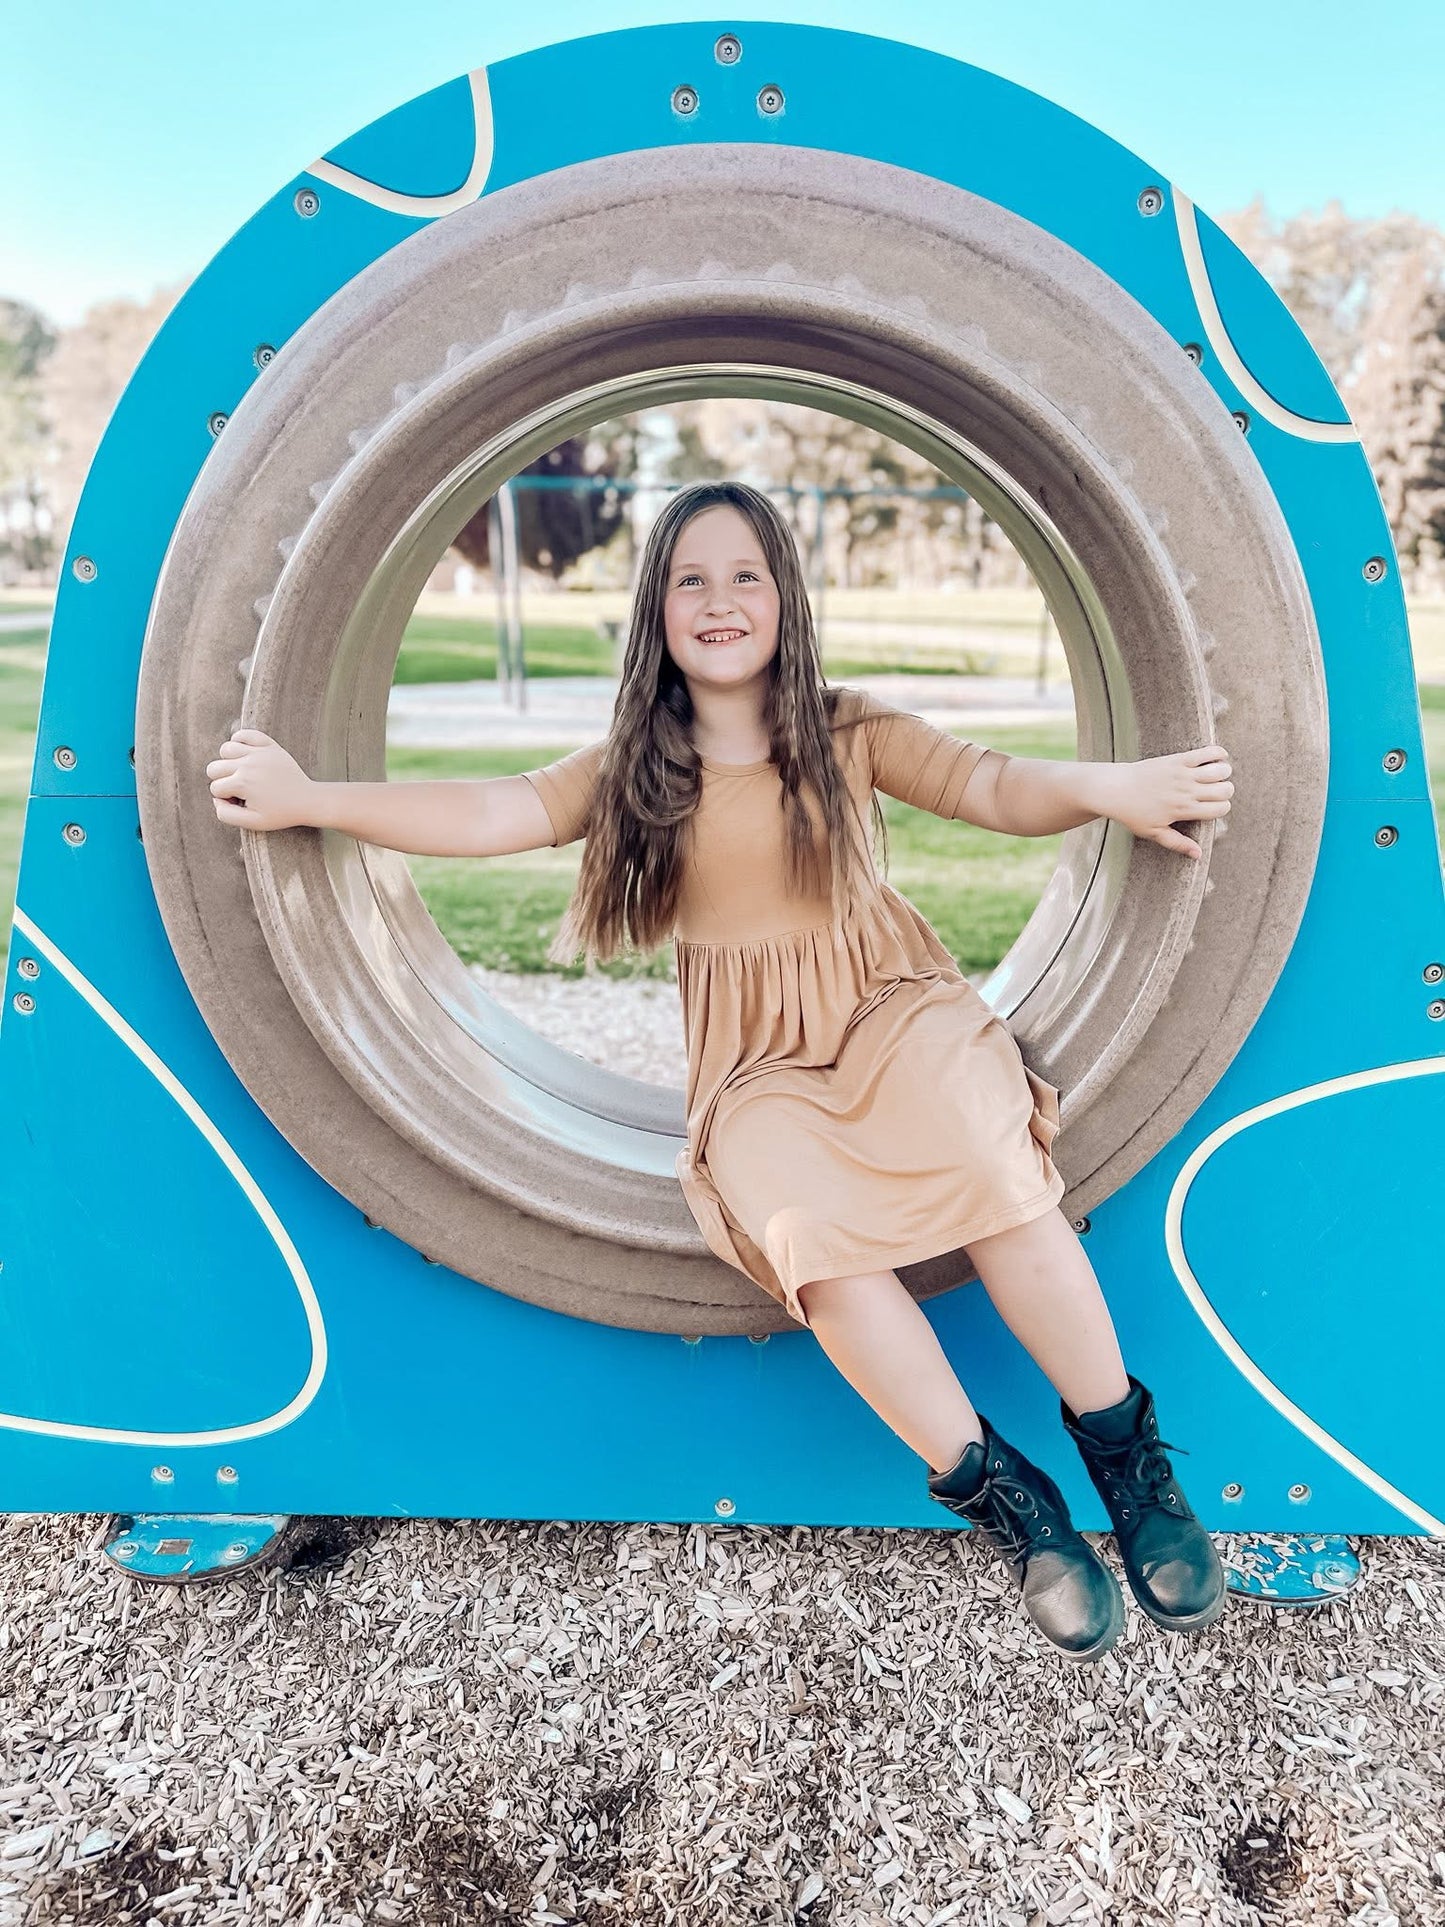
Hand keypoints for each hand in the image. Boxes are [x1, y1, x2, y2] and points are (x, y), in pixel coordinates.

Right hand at [206, 728, 315, 831]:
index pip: (215, 788)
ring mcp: (258, 752)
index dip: (225, 799)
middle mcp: (247, 764)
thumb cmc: (280, 813)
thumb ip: (226, 815)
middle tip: (240, 790)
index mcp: (242, 783)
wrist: (307, 801)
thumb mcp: (252, 823)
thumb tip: (215, 799)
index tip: (242, 803)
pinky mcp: (268, 745)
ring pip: (225, 749)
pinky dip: (239, 741)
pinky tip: (245, 755)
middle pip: (214, 767)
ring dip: (228, 762)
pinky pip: (243, 734)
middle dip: (222, 781)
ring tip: (242, 773)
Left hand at [1109, 745, 1232, 859]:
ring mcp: (1183, 774)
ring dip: (1224, 773)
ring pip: (1221, 770)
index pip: (1221, 809)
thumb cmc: (1132, 813)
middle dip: (1226, 791)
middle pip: (1225, 790)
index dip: (1222, 809)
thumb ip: (1178, 843)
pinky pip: (1207, 753)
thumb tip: (1199, 854)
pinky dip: (1218, 753)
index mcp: (1184, 810)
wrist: (1115, 789)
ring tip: (1215, 775)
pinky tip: (1218, 757)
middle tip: (1215, 791)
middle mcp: (1187, 791)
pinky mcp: (1177, 759)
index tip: (1212, 807)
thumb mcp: (1154, 833)